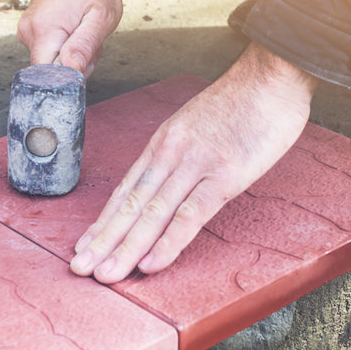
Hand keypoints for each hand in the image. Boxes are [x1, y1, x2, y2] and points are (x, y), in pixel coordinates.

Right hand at [17, 0, 122, 77]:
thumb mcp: (101, 17)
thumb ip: (85, 45)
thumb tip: (72, 70)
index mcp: (44, 30)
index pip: (46, 76)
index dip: (68, 77)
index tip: (84, 62)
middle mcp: (29, 32)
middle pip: (50, 71)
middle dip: (74, 66)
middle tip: (91, 45)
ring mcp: (26, 31)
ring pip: (51, 63)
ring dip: (72, 56)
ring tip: (83, 34)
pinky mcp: (29, 31)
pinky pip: (48, 52)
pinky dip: (65, 49)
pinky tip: (74, 32)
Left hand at [70, 43, 319, 282]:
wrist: (271, 75)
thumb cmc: (239, 102)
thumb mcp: (196, 124)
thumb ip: (180, 154)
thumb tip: (169, 182)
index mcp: (163, 143)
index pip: (126, 189)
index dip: (103, 220)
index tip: (84, 244)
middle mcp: (170, 154)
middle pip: (130, 204)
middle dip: (103, 240)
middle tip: (80, 268)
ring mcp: (196, 165)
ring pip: (152, 213)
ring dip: (126, 248)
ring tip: (104, 275)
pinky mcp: (225, 175)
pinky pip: (191, 214)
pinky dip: (169, 241)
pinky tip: (151, 264)